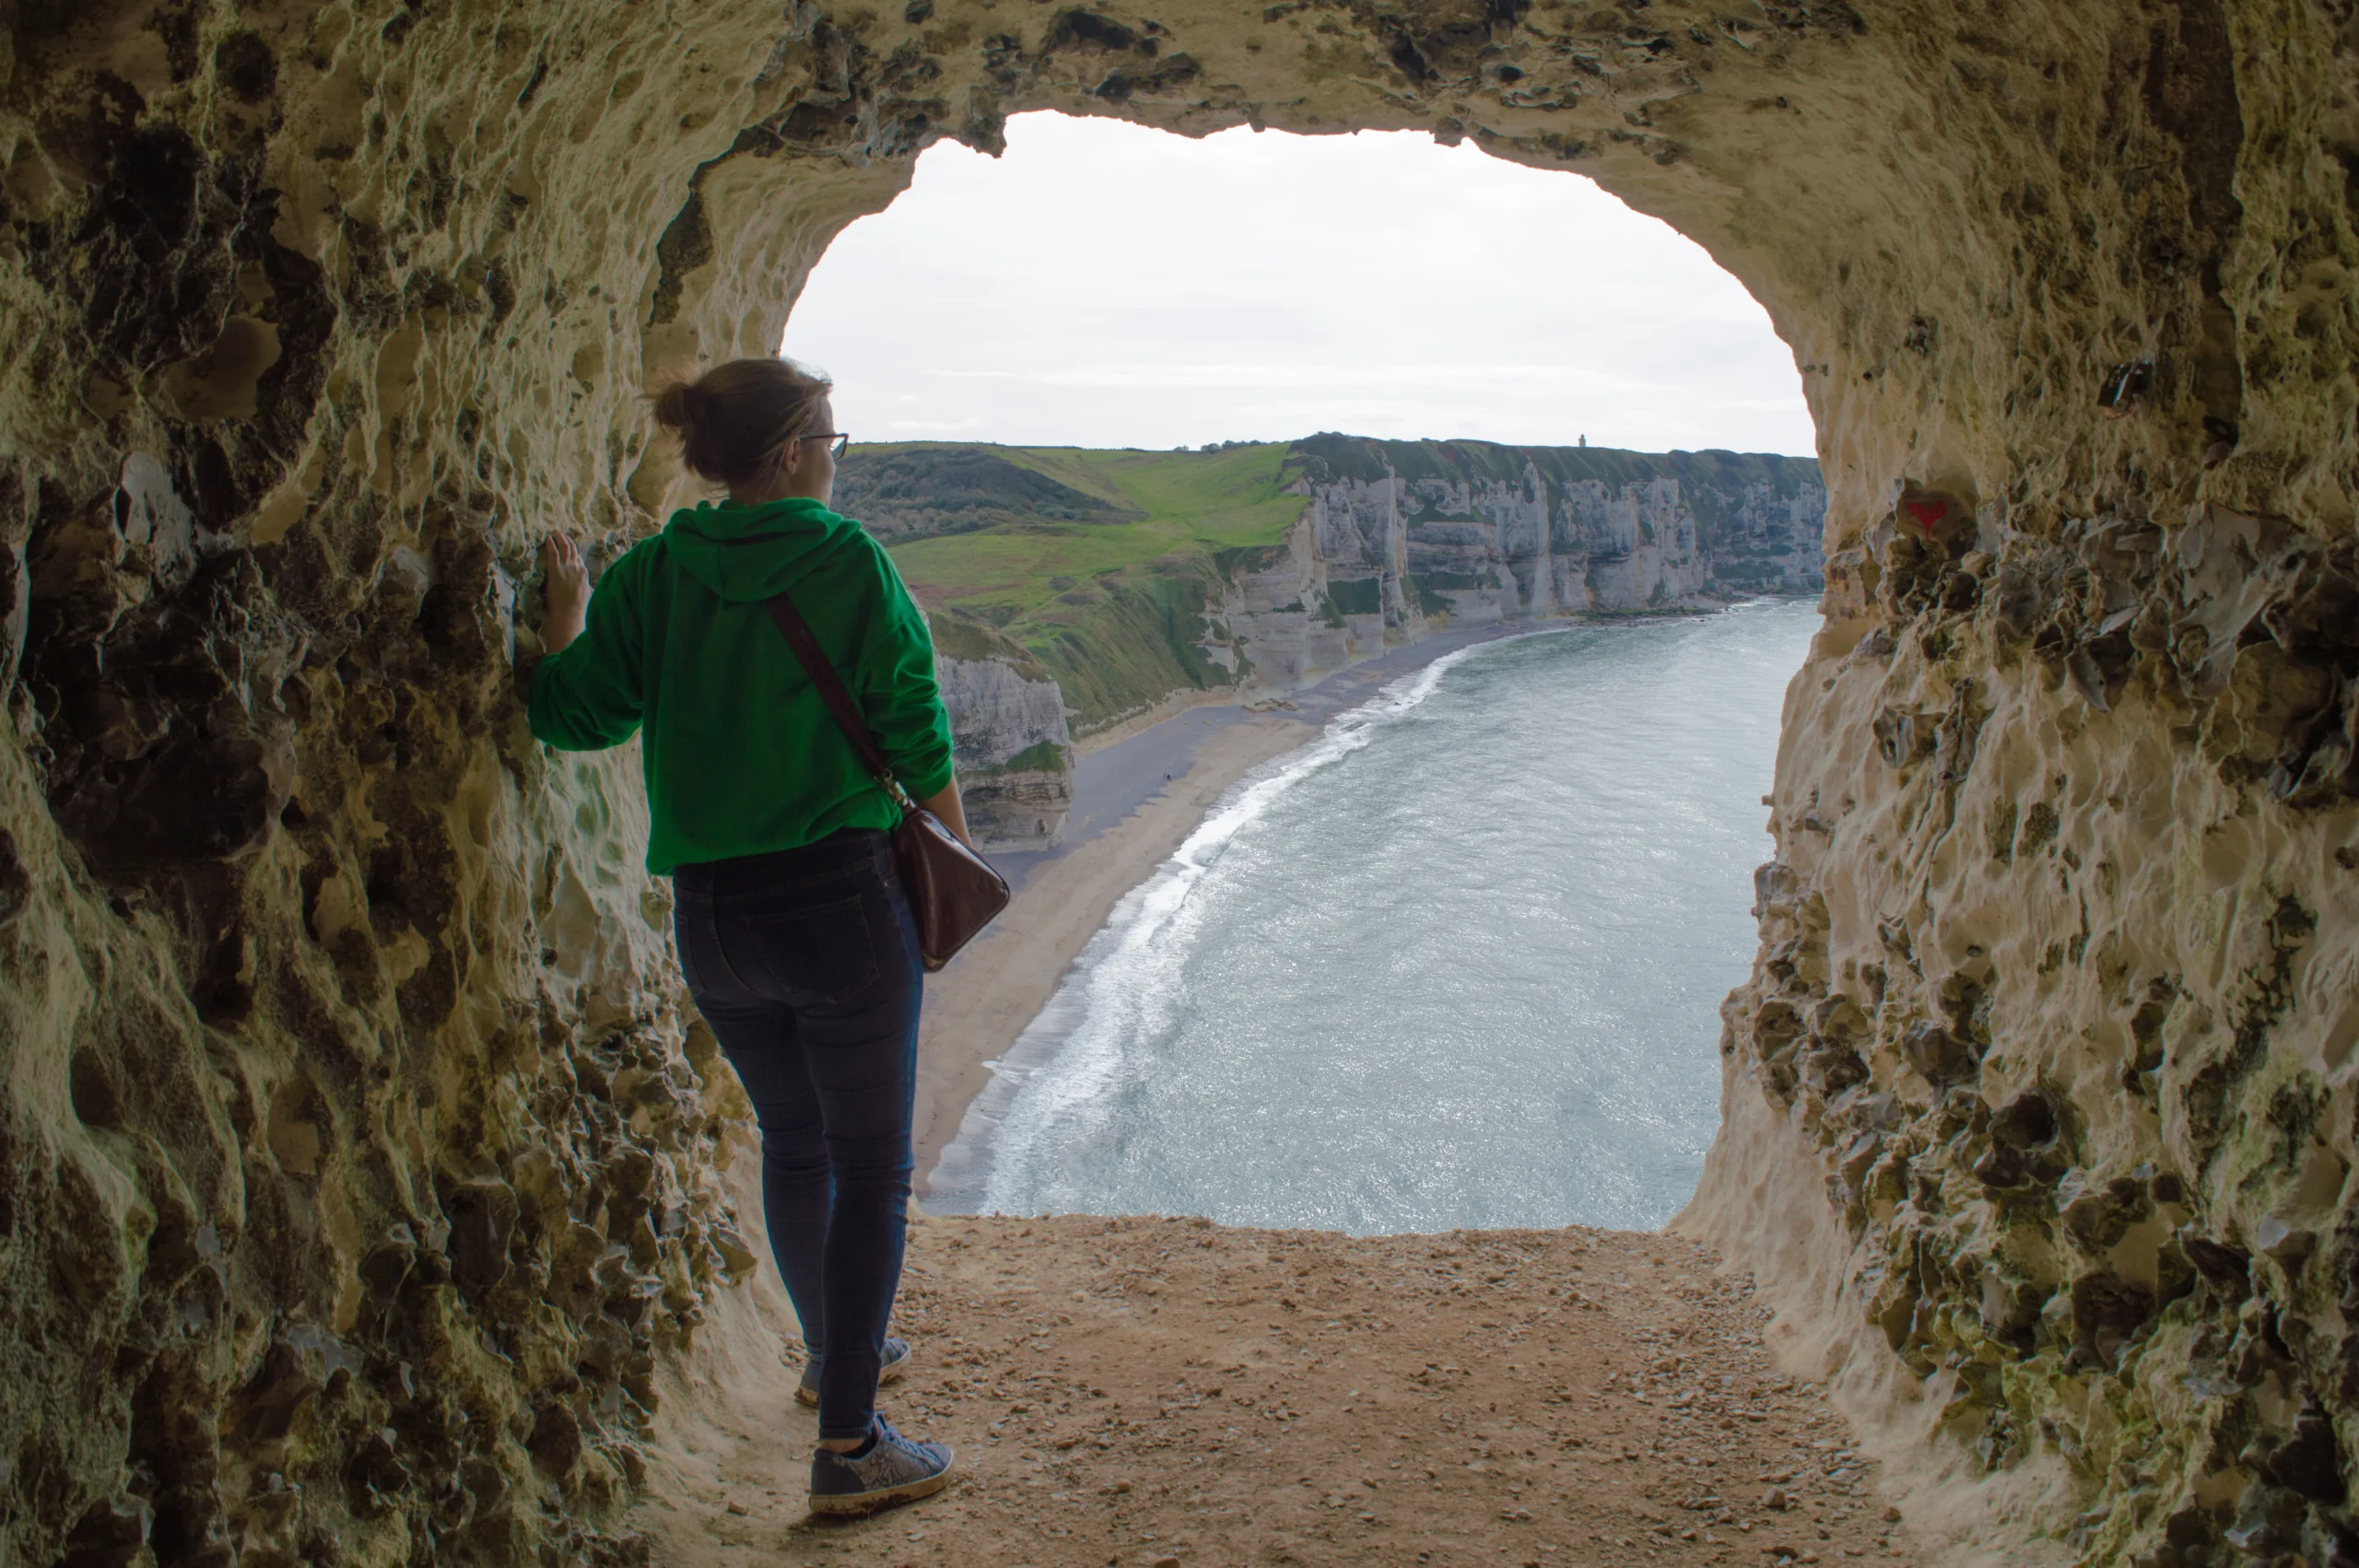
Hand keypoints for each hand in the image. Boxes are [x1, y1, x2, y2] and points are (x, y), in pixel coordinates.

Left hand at [540, 533, 589, 652]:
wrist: (570, 612)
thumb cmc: (578, 609)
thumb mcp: (587, 597)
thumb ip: (587, 590)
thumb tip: (590, 591)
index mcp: (584, 573)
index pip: (579, 558)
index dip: (573, 552)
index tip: (569, 547)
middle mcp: (577, 567)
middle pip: (572, 550)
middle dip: (567, 540)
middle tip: (562, 534)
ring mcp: (566, 567)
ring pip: (564, 547)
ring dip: (560, 537)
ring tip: (555, 532)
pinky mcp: (556, 569)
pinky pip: (553, 551)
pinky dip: (551, 543)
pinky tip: (547, 538)